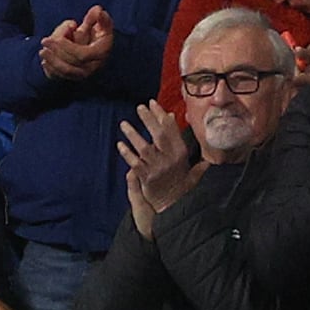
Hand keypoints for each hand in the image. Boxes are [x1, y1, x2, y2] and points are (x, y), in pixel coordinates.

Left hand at [39, 5, 116, 83]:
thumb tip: (98, 10)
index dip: (67, 47)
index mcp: (101, 53)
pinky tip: (45, 60)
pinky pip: (60, 77)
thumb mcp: (100, 24)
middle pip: (72, 63)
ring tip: (42, 51)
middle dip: (57, 52)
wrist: (95, 49)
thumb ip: (98, 17)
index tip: (55, 38)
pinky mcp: (73, 77)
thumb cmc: (97, 34)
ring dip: (52, 61)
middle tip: (44, 41)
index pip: (83, 55)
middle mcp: (93, 66)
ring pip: (66, 72)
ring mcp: (83, 73)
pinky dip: (51, 69)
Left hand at [117, 97, 200, 226]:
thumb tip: (181, 126)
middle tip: (139, 107)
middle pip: (158, 135)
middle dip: (148, 120)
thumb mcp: (190, 166)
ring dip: (133, 135)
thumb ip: (186, 147)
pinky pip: (134, 163)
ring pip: (144, 148)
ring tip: (124, 124)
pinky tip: (120, 145)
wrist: (173, 206)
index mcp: (181, 154)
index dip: (161, 116)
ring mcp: (157, 168)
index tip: (153, 103)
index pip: (171, 130)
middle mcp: (169, 159)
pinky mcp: (146, 178)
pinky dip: (126, 154)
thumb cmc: (181, 185)